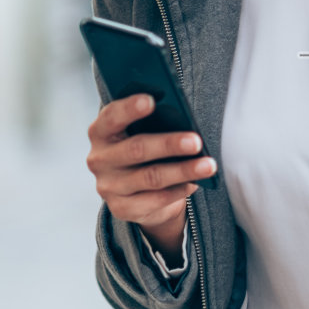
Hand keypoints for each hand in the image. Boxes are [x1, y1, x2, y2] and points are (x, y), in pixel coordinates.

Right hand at [86, 95, 216, 261]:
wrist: (136, 192)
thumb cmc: (145, 149)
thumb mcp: (143, 133)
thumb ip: (154, 124)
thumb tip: (184, 121)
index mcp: (101, 132)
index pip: (111, 116)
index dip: (129, 108)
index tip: (151, 100)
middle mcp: (99, 159)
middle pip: (136, 149)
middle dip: (169, 144)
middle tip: (196, 141)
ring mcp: (108, 186)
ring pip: (151, 177)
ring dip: (183, 170)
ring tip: (208, 165)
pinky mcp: (121, 208)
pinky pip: (155, 200)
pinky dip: (178, 190)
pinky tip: (195, 183)